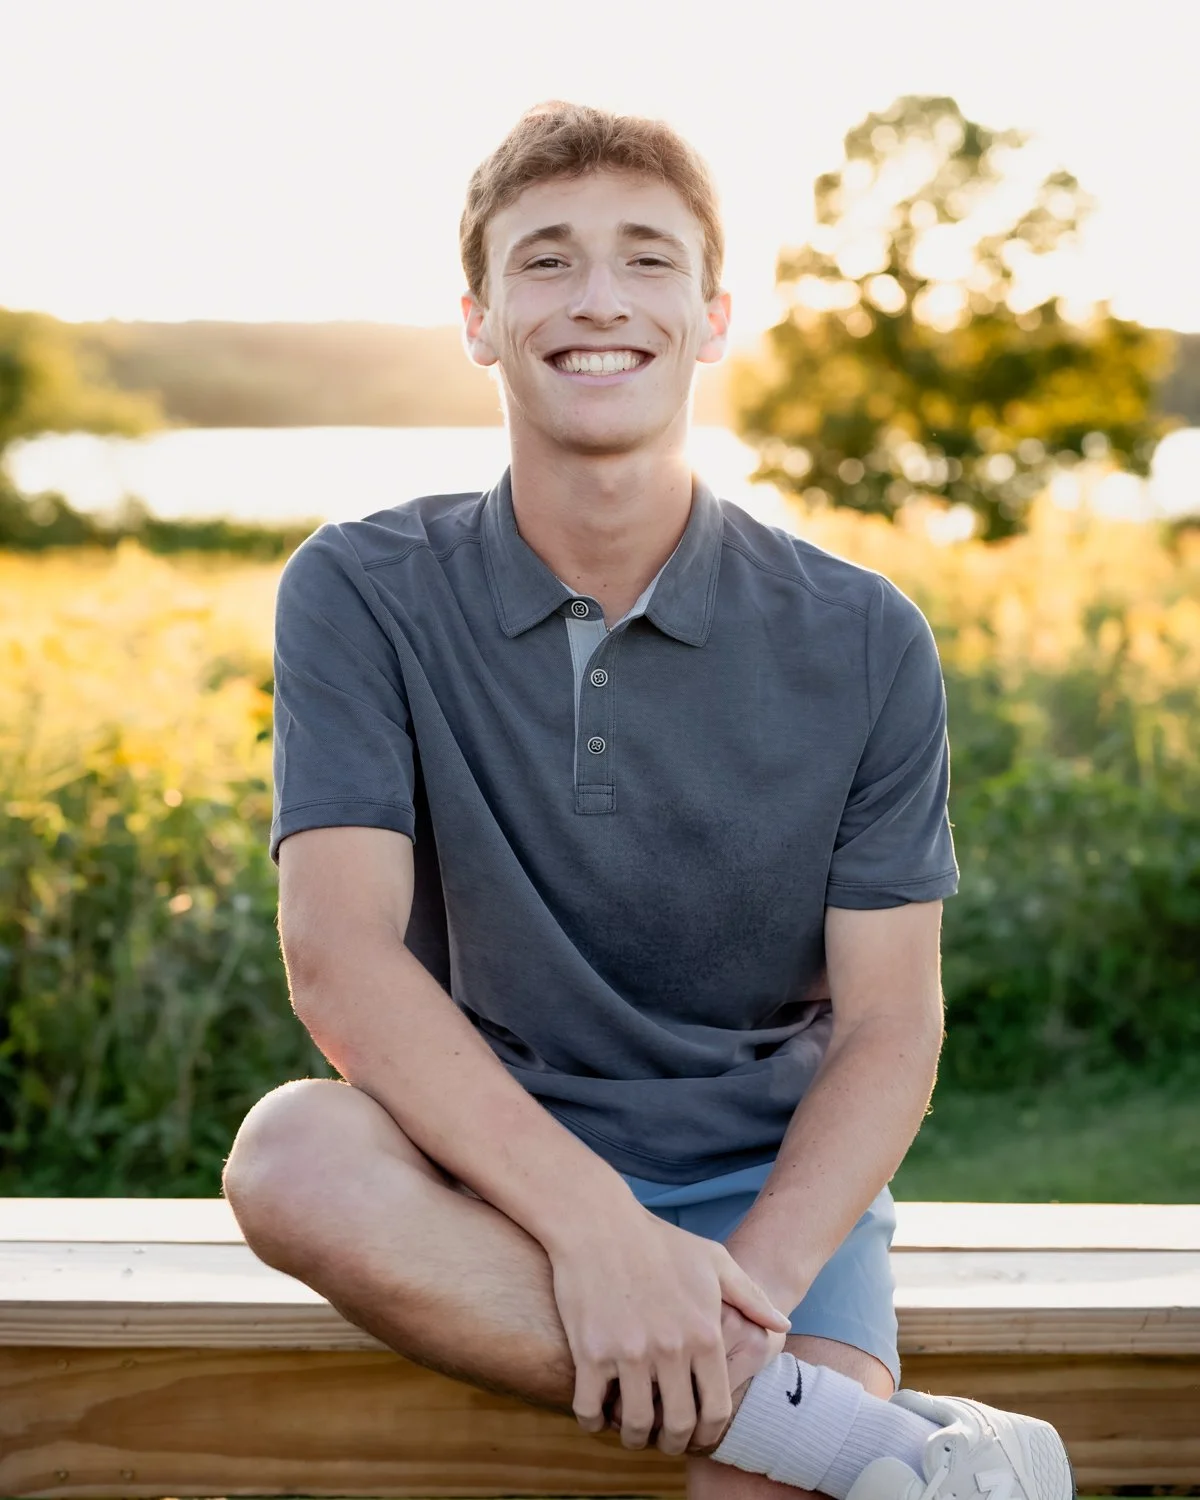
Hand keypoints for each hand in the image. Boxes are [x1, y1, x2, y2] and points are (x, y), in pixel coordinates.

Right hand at [547, 1206, 791, 1455]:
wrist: (599, 1223)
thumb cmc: (658, 1241)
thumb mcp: (714, 1261)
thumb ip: (752, 1298)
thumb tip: (783, 1326)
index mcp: (704, 1333)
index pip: (717, 1408)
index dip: (708, 1432)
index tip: (698, 1436)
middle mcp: (671, 1349)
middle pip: (677, 1425)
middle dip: (672, 1443)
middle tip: (663, 1442)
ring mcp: (630, 1352)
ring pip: (635, 1423)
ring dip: (633, 1437)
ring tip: (630, 1432)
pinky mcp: (591, 1352)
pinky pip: (590, 1408)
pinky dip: (592, 1421)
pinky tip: (595, 1415)